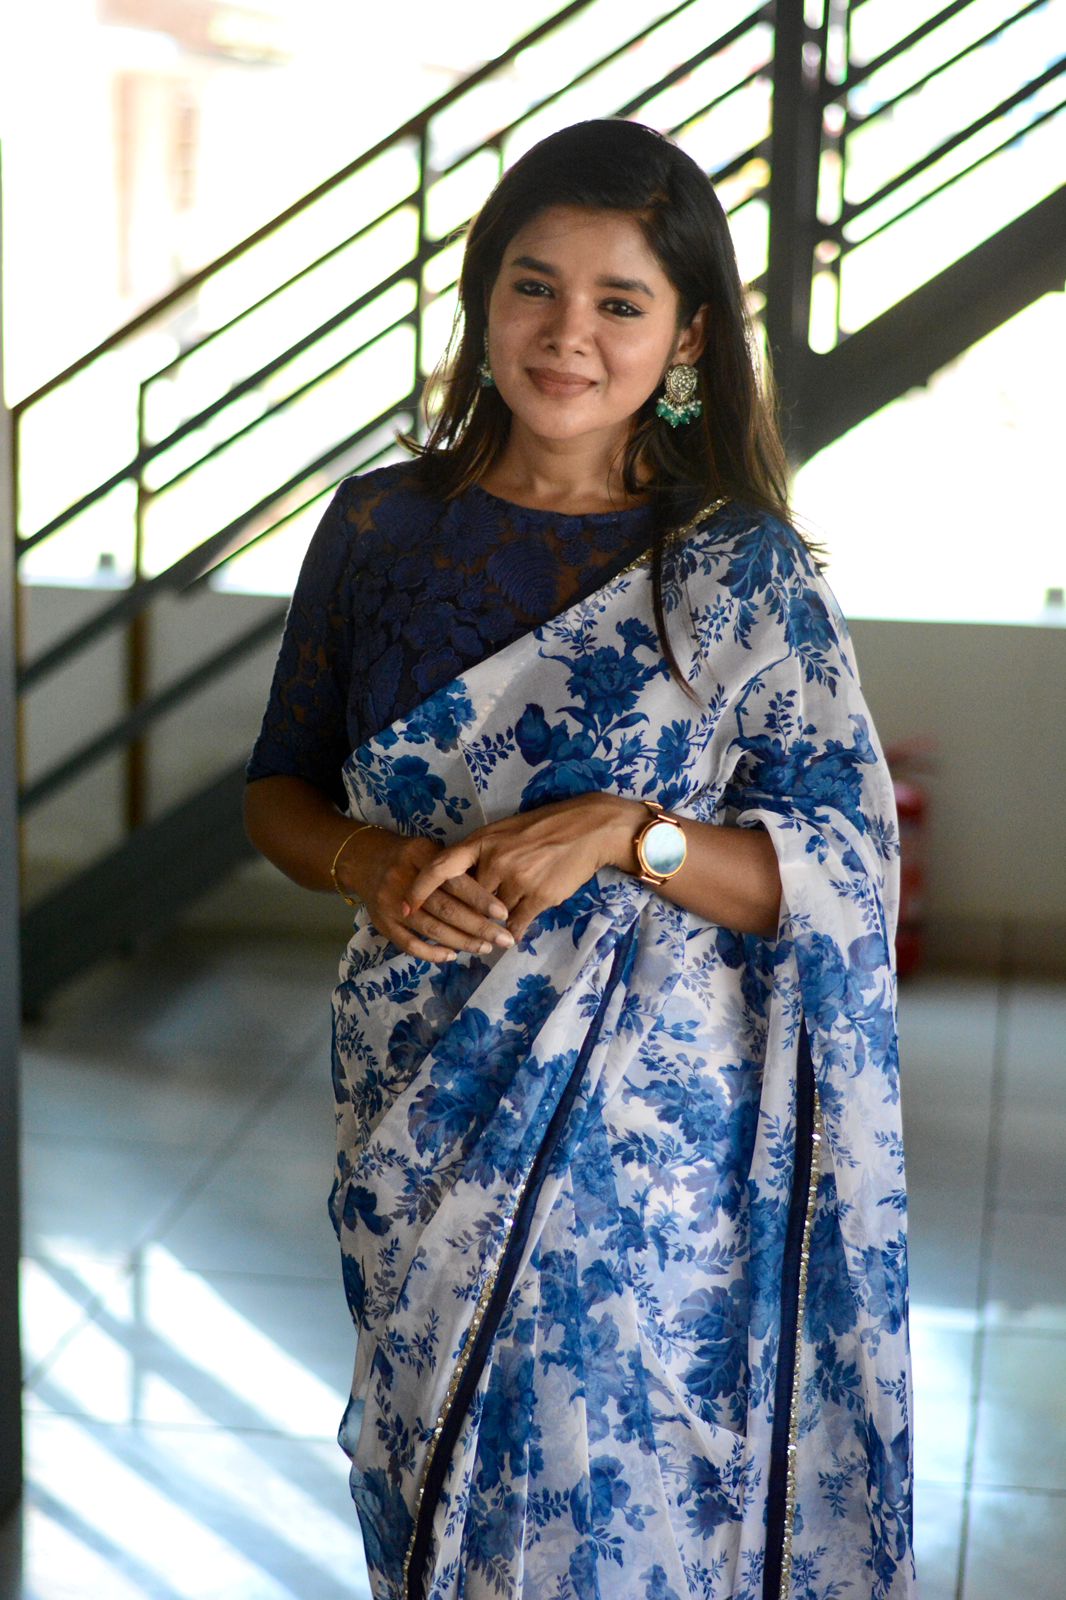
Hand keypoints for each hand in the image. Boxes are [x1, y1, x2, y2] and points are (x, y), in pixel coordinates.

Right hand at [342, 829, 515, 965]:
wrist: (364, 860)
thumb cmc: (410, 857)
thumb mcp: (429, 850)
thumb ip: (453, 868)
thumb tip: (492, 896)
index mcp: (420, 854)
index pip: (454, 880)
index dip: (480, 898)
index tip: (504, 913)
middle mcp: (403, 878)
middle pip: (445, 908)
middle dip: (478, 927)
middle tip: (503, 938)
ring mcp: (390, 903)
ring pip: (431, 928)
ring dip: (461, 941)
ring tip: (485, 948)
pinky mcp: (382, 923)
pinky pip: (409, 944)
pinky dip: (432, 953)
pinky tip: (452, 956)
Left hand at [406, 793, 641, 945]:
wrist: (588, 828)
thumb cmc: (542, 828)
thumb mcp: (504, 833)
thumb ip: (480, 855)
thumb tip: (456, 881)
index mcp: (482, 842)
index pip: (440, 867)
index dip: (420, 888)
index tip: (405, 906)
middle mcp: (495, 860)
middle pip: (466, 900)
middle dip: (462, 919)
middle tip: (453, 934)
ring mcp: (518, 879)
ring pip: (492, 916)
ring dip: (490, 928)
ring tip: (487, 940)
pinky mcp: (539, 896)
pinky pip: (517, 924)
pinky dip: (513, 931)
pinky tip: (512, 936)